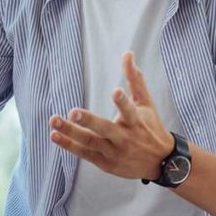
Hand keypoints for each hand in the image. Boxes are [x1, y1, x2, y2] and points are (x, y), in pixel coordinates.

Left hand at [49, 51, 172, 180]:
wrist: (162, 163)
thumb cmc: (151, 127)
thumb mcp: (146, 103)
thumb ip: (135, 79)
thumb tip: (127, 53)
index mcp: (136, 121)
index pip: (130, 110)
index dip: (123, 101)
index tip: (116, 91)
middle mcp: (125, 138)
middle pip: (105, 129)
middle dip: (89, 121)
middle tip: (73, 111)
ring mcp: (114, 152)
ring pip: (90, 142)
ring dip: (70, 132)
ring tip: (54, 120)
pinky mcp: (105, 163)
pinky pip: (84, 153)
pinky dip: (69, 145)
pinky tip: (55, 135)